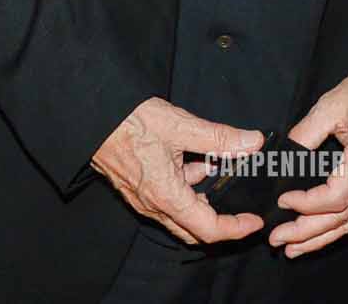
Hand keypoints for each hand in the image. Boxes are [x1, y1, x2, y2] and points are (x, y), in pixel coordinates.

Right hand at [93, 98, 265, 245]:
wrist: (93, 118)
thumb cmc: (130, 122)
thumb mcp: (181, 126)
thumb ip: (219, 137)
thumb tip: (251, 142)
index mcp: (167, 196)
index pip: (209, 229)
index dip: (236, 229)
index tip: (254, 221)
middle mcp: (154, 206)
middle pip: (195, 229)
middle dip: (222, 220)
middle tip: (242, 206)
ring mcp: (144, 199)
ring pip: (181, 212)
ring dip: (202, 197)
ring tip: (217, 165)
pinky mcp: (137, 188)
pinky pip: (168, 199)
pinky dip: (186, 186)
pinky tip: (193, 159)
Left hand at [265, 70, 347, 256]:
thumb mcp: (331, 105)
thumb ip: (305, 134)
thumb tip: (283, 157)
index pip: (333, 198)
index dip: (305, 204)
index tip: (282, 200)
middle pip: (341, 217)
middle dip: (307, 233)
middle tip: (278, 239)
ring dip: (322, 237)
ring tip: (295, 248)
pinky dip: (339, 226)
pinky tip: (322, 233)